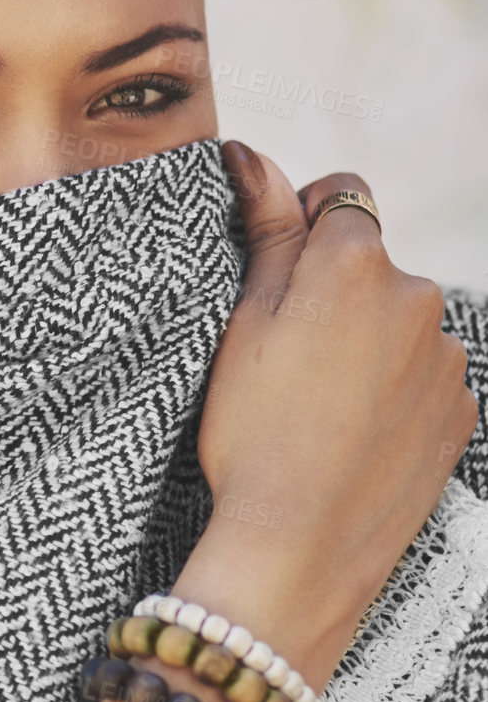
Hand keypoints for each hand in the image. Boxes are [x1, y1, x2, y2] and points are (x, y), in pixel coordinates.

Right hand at [180, 141, 479, 683]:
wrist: (298, 546)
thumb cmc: (251, 431)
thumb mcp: (241, 322)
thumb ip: (266, 230)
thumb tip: (252, 155)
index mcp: (356, 263)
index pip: (339, 197)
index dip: (299, 230)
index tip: (272, 281)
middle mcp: (418, 297)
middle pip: (371, 266)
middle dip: (333, 293)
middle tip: (280, 358)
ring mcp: (446, 358)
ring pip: (397, 324)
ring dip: (364, 344)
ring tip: (314, 406)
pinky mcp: (460, 411)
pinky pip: (421, 377)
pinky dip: (389, 391)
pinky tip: (348, 432)